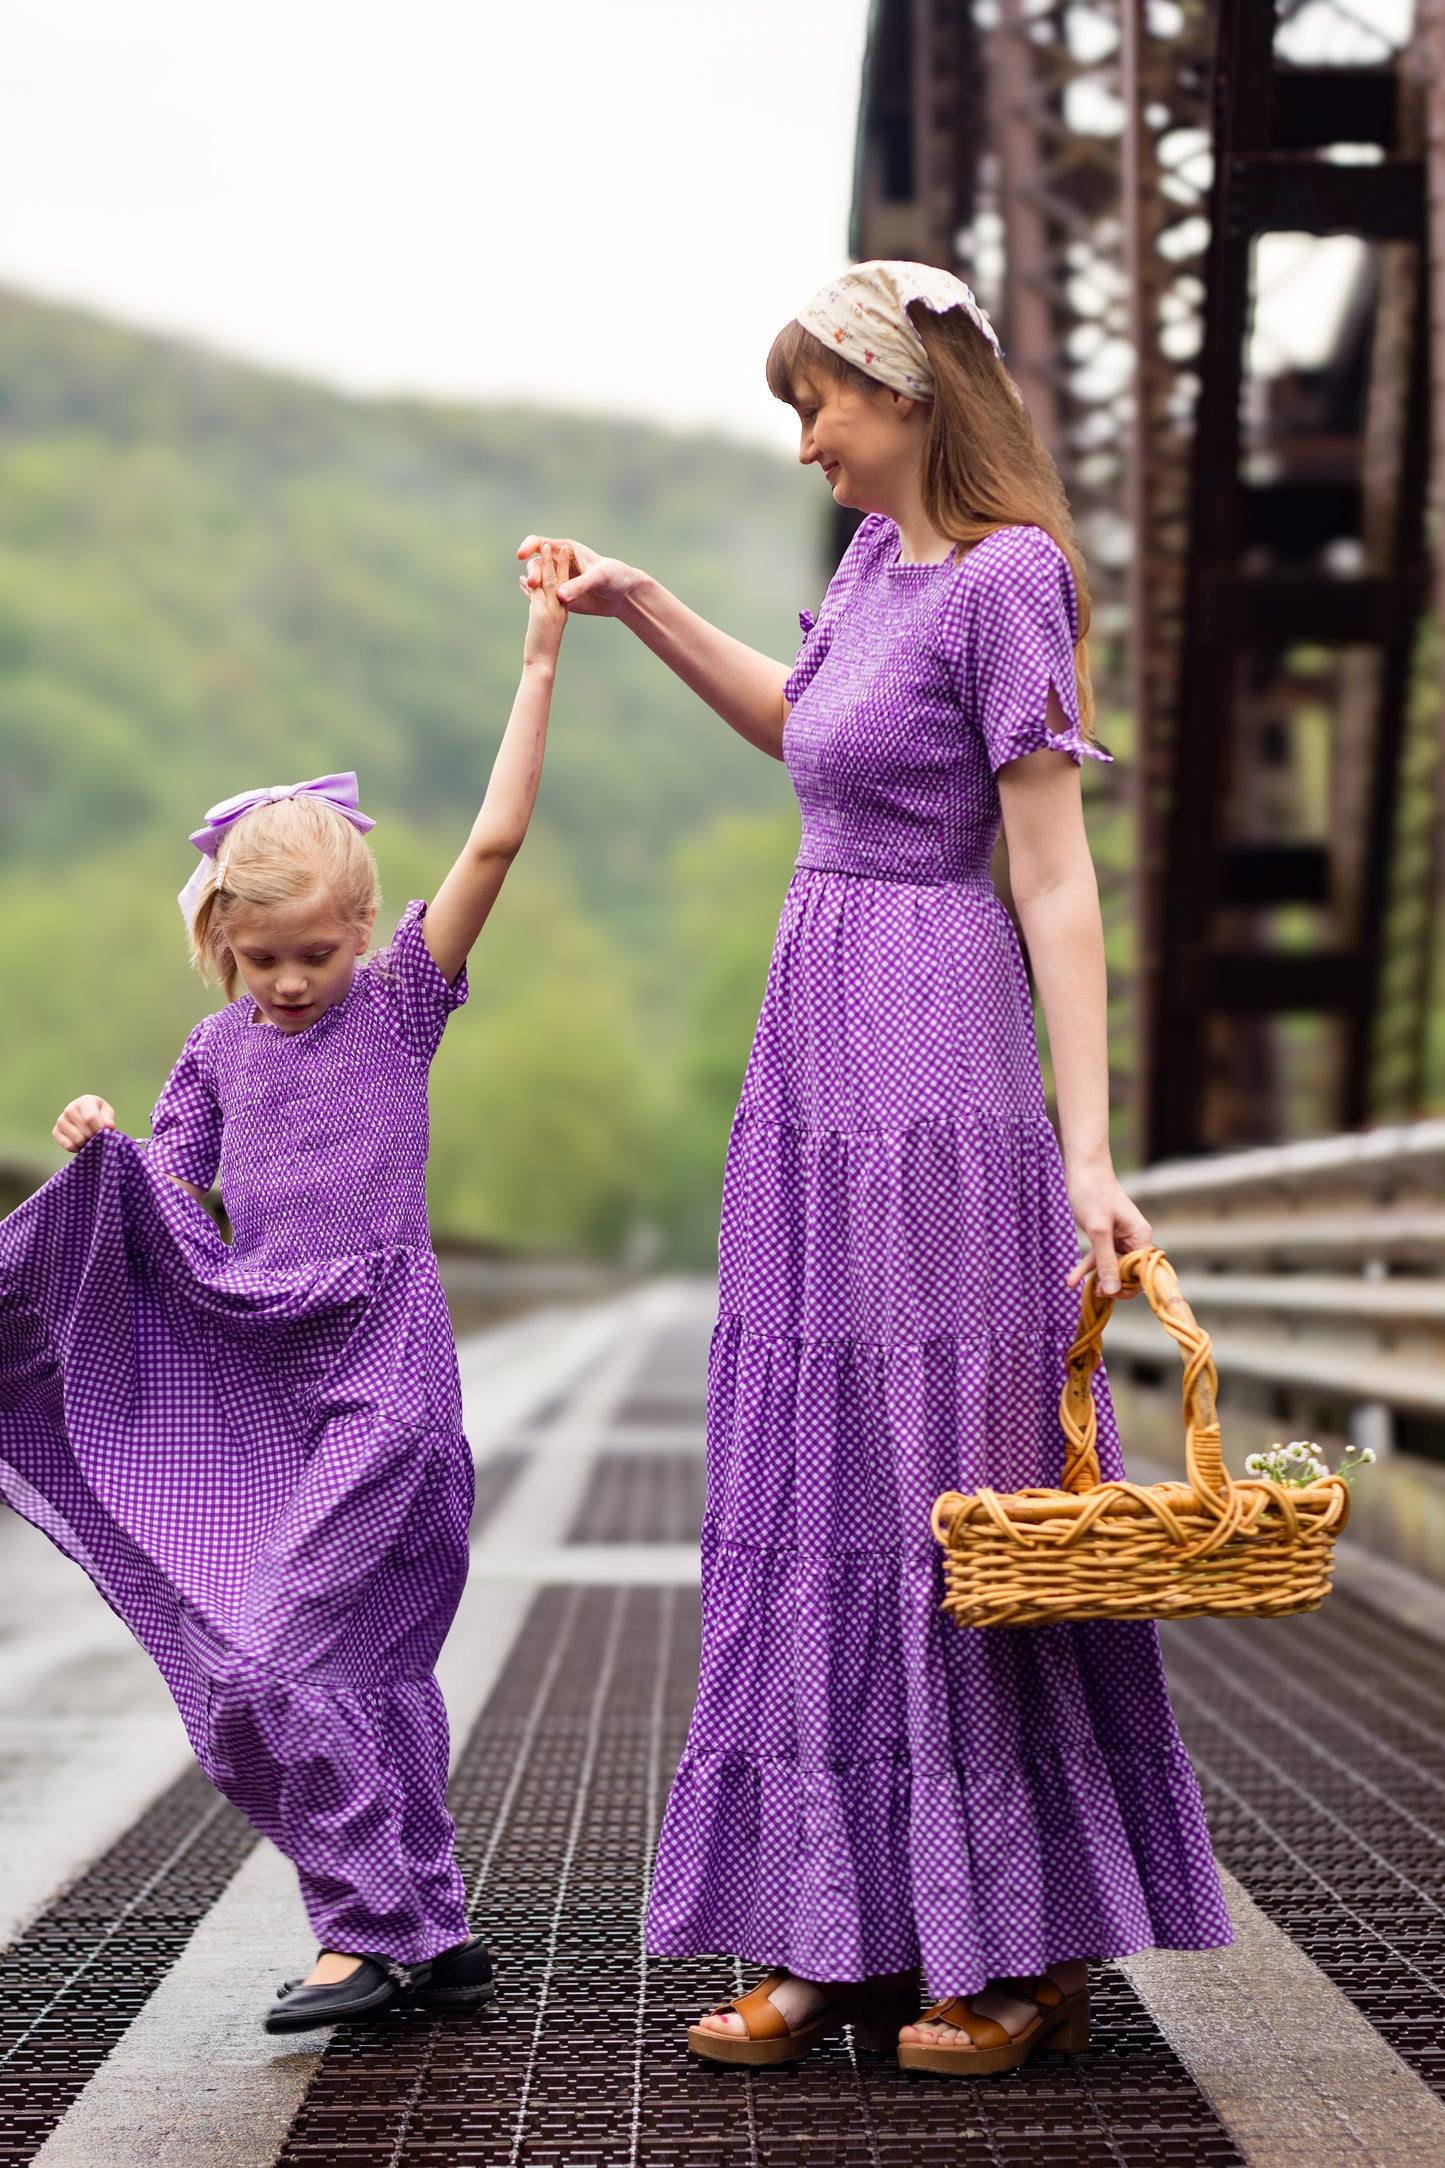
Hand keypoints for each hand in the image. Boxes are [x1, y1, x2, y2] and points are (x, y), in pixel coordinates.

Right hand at [53, 1095, 116, 1152]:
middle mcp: (69, 1109)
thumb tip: (109, 1127)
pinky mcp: (55, 1131)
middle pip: (85, 1131)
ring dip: (87, 1144)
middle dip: (95, 1138)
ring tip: (91, 1139)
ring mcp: (61, 1120)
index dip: (99, 1129)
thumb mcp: (107, 1113)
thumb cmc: (99, 1114)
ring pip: (78, 1140)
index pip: (90, 1118)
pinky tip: (82, 1143)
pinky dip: (78, 1148)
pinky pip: (69, 1146)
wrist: (85, 1117)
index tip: (105, 1134)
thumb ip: (109, 1119)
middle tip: (98, 1137)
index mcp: (84, 1101)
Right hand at [516, 533, 641, 618]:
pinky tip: (535, 605)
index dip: (528, 546)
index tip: (521, 555)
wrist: (624, 595)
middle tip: (532, 584)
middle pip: (536, 564)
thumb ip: (579, 585)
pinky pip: (543, 598)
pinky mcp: (561, 598)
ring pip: (537, 582)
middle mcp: (559, 564)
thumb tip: (559, 595)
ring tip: (533, 594)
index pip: (540, 543)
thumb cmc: (615, 577)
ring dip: (532, 588)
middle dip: (532, 572)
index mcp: (566, 550)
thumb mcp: (598, 578)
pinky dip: (536, 600)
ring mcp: (558, 581)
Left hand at [521, 540, 566, 664]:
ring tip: (545, 547)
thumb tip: (537, 603)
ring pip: (550, 581)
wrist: (542, 663)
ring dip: (547, 563)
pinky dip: (534, 578)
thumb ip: (542, 612)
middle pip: (561, 579)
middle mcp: (559, 607)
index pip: (565, 585)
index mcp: (562, 610)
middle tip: (560, 545)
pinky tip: (528, 569)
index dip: (565, 569)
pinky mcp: (540, 614)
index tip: (565, 555)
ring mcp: (550, 610)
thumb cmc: (542, 650)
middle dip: (559, 561)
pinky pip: (537, 591)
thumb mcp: (544, 627)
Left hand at [1064, 1163, 1151, 1297]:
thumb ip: (1105, 1262)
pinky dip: (1087, 1267)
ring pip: (1112, 1266)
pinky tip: (1070, 1280)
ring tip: (1080, 1289)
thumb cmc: (1092, 1194)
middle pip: (1129, 1273)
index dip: (1128, 1287)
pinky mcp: (1106, 1235)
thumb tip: (1112, 1291)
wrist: (1082, 1168)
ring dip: (1096, 1278)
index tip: (1107, 1293)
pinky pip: (1099, 1257)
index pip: (1144, 1273)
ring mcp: (1120, 1237)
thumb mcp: (1098, 1231)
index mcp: (1141, 1237)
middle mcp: (1135, 1238)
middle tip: (1094, 1292)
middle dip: (1112, 1285)